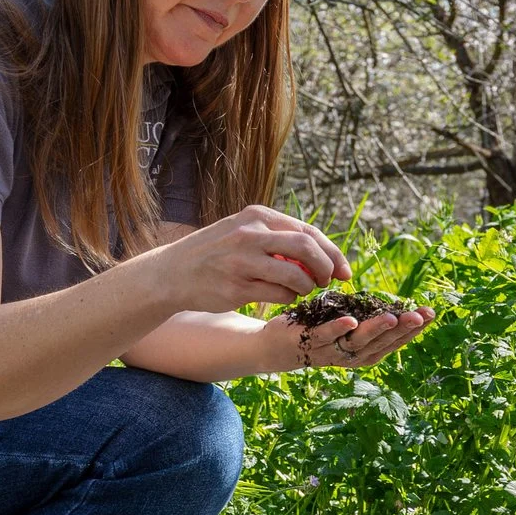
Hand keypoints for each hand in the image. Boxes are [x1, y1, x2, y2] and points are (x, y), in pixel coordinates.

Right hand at [151, 205, 353, 311]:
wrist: (171, 273)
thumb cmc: (215, 252)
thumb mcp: (243, 230)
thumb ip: (277, 236)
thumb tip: (321, 252)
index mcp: (257, 216)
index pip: (307, 231)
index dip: (332, 252)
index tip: (344, 269)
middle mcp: (250, 234)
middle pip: (306, 248)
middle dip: (326, 268)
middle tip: (330, 281)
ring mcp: (242, 261)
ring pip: (295, 275)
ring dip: (307, 286)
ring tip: (303, 290)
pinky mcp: (236, 287)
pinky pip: (278, 294)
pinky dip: (288, 298)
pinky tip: (283, 297)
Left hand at [272, 306, 435, 370]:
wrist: (277, 347)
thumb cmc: (318, 332)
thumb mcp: (349, 327)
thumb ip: (370, 321)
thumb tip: (399, 308)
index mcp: (363, 353)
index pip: (394, 342)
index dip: (413, 330)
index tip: (430, 315)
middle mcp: (350, 356)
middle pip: (381, 343)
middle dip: (403, 330)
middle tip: (421, 316)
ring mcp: (330, 351)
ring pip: (357, 342)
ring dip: (376, 330)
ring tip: (393, 318)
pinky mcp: (309, 341)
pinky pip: (325, 336)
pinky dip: (338, 329)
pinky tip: (351, 320)